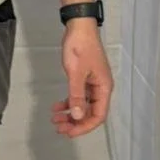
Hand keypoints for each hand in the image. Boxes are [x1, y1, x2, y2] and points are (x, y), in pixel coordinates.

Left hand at [52, 21, 112, 137]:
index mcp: (104, 88)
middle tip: (59, 128)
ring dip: (70, 114)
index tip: (69, 132)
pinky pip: (78, 96)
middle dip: (75, 123)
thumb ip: (76, 96)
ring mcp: (93, 83)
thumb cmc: (80, 47)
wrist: (79, 26)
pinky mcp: (85, 78)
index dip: (84, 127)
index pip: (98, 116)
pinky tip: (57, 106)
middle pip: (90, 113)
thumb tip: (77, 116)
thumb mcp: (76, 73)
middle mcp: (101, 88)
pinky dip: (68, 102)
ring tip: (55, 119)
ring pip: (83, 106)